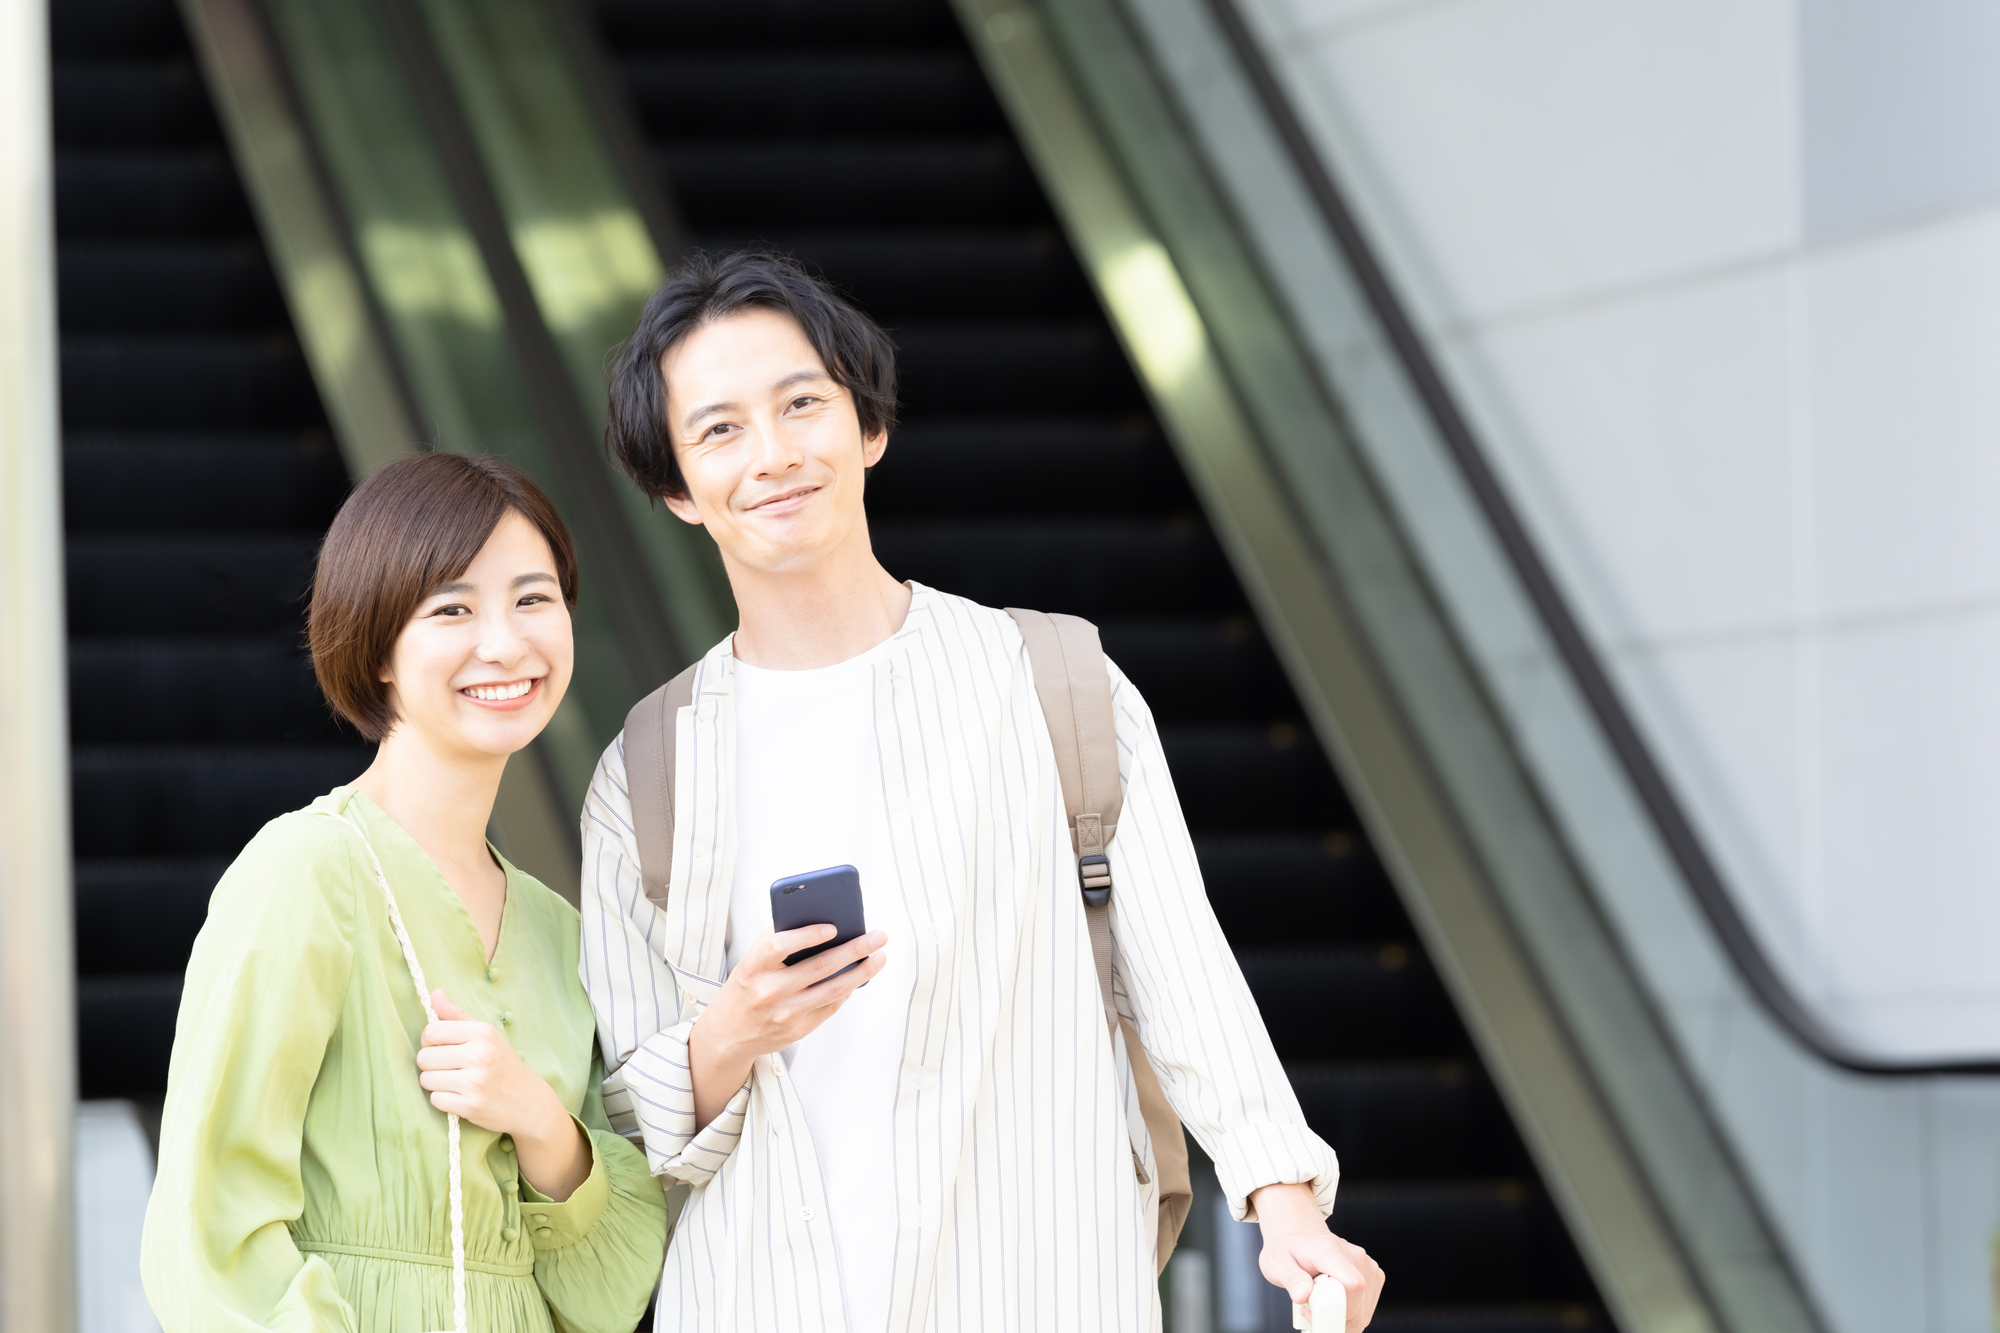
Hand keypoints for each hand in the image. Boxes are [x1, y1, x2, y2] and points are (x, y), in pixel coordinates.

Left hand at [418, 990, 588, 1198]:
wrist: (529, 1102)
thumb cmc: (503, 1064)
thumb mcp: (487, 1035)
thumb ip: (457, 1015)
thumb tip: (434, 993)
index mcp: (482, 1033)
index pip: (431, 1032)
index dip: (430, 1042)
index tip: (443, 1048)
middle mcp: (479, 1055)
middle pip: (424, 1057)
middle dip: (431, 1064)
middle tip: (450, 1068)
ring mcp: (475, 1082)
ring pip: (426, 1079)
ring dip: (435, 1083)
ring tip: (455, 1083)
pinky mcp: (470, 1106)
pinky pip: (435, 1100)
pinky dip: (444, 1100)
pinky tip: (460, 1097)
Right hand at [687, 926, 886, 1127]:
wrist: (728, 1033)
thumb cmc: (746, 986)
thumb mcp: (751, 960)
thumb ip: (779, 941)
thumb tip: (823, 922)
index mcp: (753, 967)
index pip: (780, 946)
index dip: (808, 935)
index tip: (834, 927)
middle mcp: (768, 992)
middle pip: (819, 968)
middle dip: (854, 950)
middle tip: (878, 937)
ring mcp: (785, 1014)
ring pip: (832, 990)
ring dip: (861, 972)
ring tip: (879, 957)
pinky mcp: (798, 1030)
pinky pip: (830, 1006)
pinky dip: (847, 989)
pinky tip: (859, 976)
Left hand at [1250, 1181, 1384, 1330]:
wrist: (1299, 1235)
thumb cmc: (1288, 1249)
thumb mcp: (1277, 1262)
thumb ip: (1290, 1279)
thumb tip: (1303, 1294)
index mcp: (1330, 1250)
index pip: (1352, 1285)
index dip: (1338, 1309)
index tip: (1314, 1311)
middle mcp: (1354, 1256)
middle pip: (1358, 1306)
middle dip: (1333, 1318)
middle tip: (1309, 1307)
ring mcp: (1367, 1266)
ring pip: (1363, 1312)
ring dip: (1340, 1317)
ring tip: (1318, 1301)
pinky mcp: (1374, 1276)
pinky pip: (1365, 1308)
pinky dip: (1349, 1313)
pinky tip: (1332, 1301)